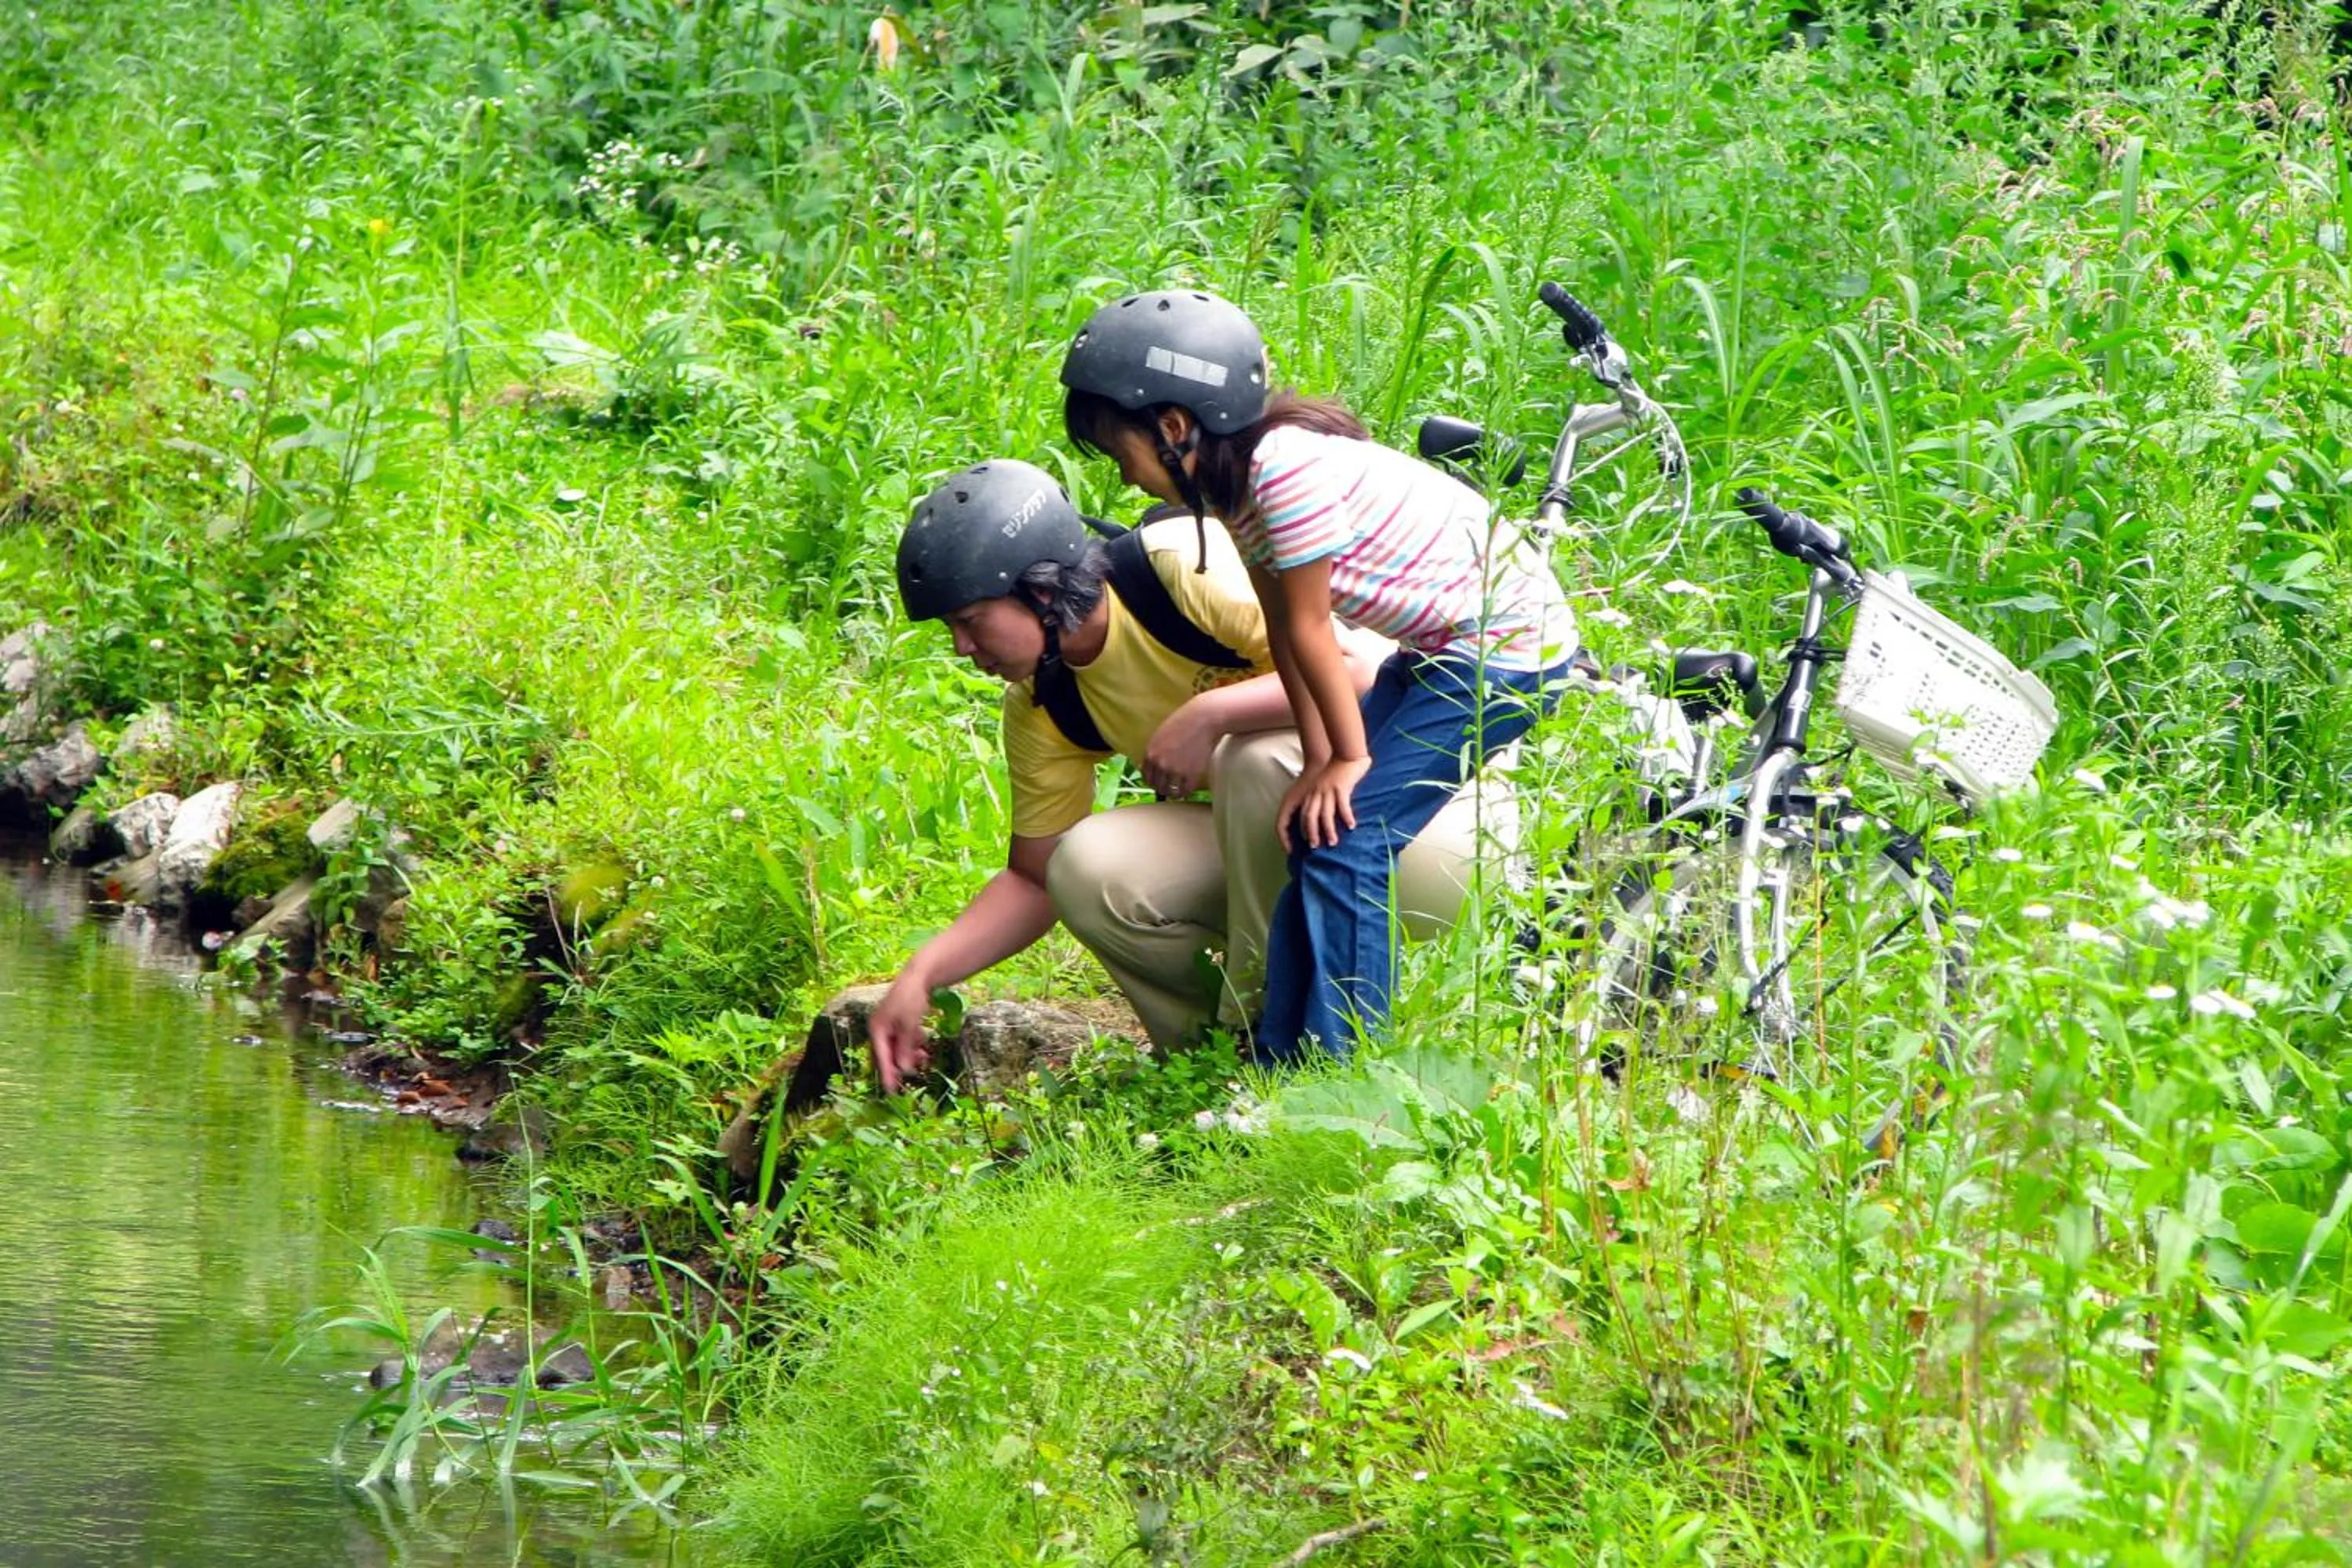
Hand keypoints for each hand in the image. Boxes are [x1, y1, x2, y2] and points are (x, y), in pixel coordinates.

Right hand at [867, 979, 934, 1094]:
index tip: (891, 1091)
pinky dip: (913, 1043)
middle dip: (901, 1063)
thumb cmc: (911, 1000)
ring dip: (910, 1053)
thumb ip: (905, 1049)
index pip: (881, 1057)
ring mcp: (889, 1025)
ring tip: (924, 1056)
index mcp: (877, 1029)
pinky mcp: (899, 1021)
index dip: (887, 1074)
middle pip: (888, 1054)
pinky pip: (904, 1039)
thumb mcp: (909, 1027)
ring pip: (898, 1048)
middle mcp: (880, 1028)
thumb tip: (904, 1070)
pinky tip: (923, 1041)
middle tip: (915, 1071)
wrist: (919, 976)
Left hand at [1144, 699, 1218, 799]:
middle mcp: (1160, 763)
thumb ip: (1155, 751)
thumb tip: (1151, 767)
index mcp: (1150, 753)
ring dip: (1174, 792)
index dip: (1154, 782)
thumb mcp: (1161, 735)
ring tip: (1180, 788)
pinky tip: (1188, 786)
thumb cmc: (1184, 723)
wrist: (1203, 719)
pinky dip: (1186, 791)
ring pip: (1170, 791)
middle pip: (1157, 786)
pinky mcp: (1190, 774)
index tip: (1160, 782)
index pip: (1147, 777)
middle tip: (1171, 788)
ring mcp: (1174, 770)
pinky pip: (1185, 790)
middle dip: (1164, 788)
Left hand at [1277, 754, 1369, 851]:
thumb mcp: (1325, 784)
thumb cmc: (1338, 770)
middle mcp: (1317, 792)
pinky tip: (1351, 826)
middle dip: (1311, 833)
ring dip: (1329, 830)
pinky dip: (1346, 817)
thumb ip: (1324, 797)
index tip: (1305, 840)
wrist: (1347, 753)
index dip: (1302, 827)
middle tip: (1315, 846)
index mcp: (1313, 792)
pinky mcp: (1341, 787)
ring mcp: (1328, 790)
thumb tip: (1327, 815)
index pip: (1304, 813)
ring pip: (1325, 814)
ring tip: (1332, 842)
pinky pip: (1343, 806)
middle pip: (1310, 817)